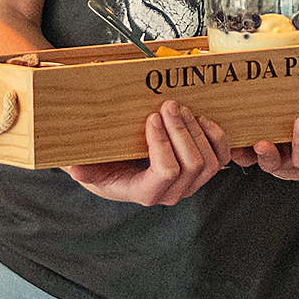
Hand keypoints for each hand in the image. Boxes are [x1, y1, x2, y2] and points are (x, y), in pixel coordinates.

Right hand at [65, 101, 229, 206]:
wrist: (120, 165)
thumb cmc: (105, 164)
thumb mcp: (89, 165)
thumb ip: (84, 168)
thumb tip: (76, 170)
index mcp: (145, 193)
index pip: (166, 172)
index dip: (162, 143)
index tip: (152, 117)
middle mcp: (171, 193)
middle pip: (192, 164)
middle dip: (181, 130)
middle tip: (168, 104)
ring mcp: (190, 183)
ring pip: (209, 161)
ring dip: (197, 130)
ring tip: (180, 108)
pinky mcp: (203, 171)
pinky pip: (222, 158)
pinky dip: (216, 136)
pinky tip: (202, 118)